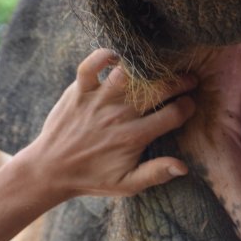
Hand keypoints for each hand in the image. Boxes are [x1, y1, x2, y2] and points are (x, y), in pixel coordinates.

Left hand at [24, 49, 196, 198]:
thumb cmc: (92, 177)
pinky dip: (103, 55)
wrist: (50, 169)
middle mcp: (118, 115)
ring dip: (149, 67)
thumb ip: (155, 174)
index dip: (187, 107)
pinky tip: (118, 57)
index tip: (190, 104)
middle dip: (180, 82)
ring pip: (129, 74)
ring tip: (160, 66)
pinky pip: (90, 65)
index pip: (173, 115)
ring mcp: (98, 100)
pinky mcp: (78, 91)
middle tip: (189, 79)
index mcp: (134, 137)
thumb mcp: (126, 185)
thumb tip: (183, 167)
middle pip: (158, 90)